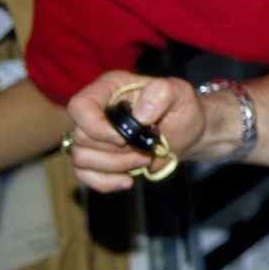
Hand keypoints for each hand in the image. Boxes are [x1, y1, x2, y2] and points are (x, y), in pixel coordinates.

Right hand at [65, 73, 204, 192]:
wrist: (187, 132)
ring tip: (143, 159)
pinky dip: (106, 182)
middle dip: (117, 150)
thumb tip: (140, 115)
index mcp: (108, 87)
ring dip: (116, 165)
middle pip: (80, 137)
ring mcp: (92, 135)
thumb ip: (161, 94)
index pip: (80, 106)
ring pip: (81, 158)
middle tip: (147, 148)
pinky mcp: (94, 158)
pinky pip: (84, 175)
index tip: (125, 138)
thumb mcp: (180, 93)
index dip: (97, 127)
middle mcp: (95, 110)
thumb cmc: (181, 108)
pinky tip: (128, 180)